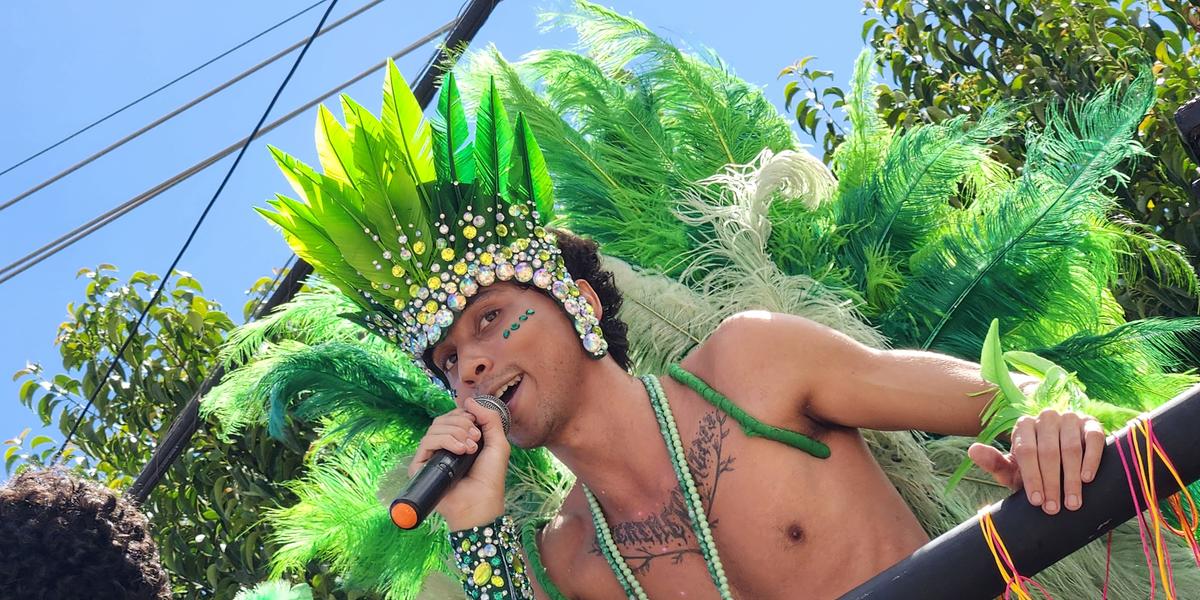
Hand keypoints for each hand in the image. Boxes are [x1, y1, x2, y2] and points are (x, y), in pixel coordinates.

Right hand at [408, 398, 510, 529]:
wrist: (481, 503)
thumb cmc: (490, 478)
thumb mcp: (498, 443)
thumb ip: (489, 418)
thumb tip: (468, 400)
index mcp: (459, 440)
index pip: (454, 416)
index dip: (465, 415)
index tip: (478, 428)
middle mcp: (444, 447)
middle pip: (443, 419)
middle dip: (462, 423)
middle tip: (476, 439)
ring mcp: (432, 456)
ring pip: (435, 428)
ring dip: (455, 432)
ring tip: (470, 448)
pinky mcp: (421, 466)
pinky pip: (426, 442)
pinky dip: (445, 440)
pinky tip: (460, 450)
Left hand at [968, 409, 1104, 514]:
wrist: (1064, 463)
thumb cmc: (1034, 469)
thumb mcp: (1013, 469)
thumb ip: (993, 462)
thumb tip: (972, 450)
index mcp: (1023, 426)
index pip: (1026, 451)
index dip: (1031, 477)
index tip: (1037, 502)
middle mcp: (1045, 418)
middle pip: (1049, 452)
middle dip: (1051, 483)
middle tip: (1054, 508)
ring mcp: (1069, 418)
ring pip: (1071, 448)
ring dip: (1071, 478)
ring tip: (1072, 503)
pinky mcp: (1091, 423)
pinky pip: (1093, 439)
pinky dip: (1091, 459)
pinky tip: (1087, 478)